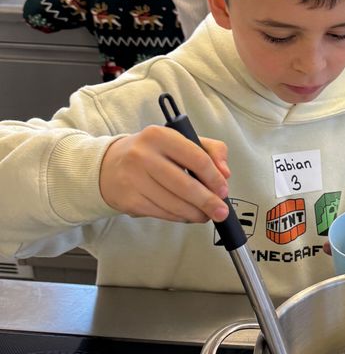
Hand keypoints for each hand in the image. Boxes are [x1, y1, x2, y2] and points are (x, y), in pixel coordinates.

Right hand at [99, 125, 230, 222]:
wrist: (108, 165)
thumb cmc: (153, 153)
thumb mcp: (180, 140)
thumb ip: (210, 150)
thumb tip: (225, 174)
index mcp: (160, 136)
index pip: (197, 159)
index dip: (214, 178)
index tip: (224, 190)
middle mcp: (143, 155)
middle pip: (186, 185)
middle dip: (208, 202)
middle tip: (222, 212)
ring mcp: (133, 179)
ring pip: (175, 203)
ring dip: (196, 213)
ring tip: (206, 215)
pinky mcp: (129, 200)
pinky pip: (162, 213)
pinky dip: (180, 217)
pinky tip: (187, 215)